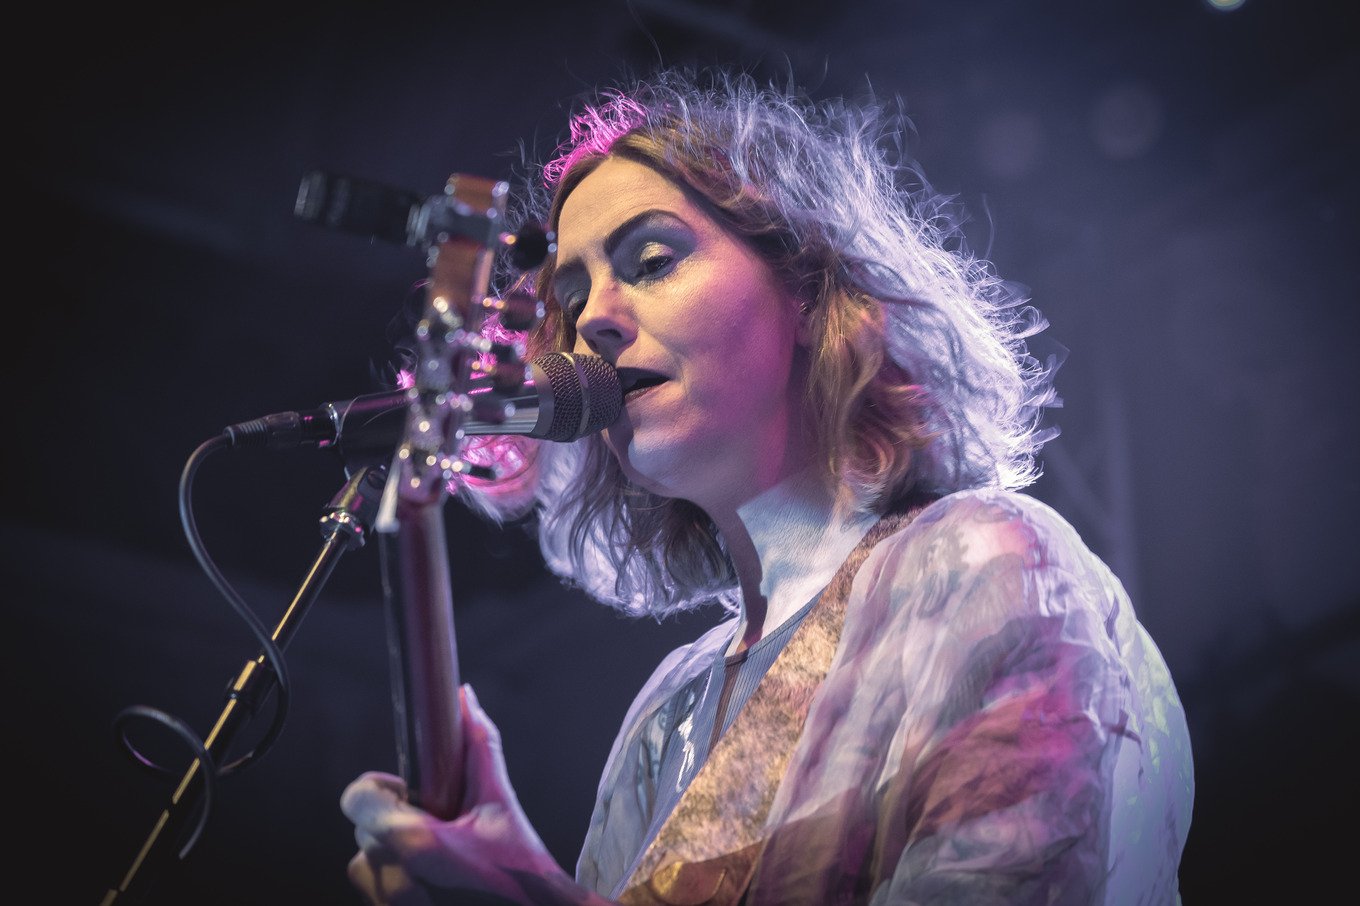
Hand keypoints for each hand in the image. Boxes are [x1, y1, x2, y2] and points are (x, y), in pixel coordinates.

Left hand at [341, 685, 572, 904]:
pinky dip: (393, 884)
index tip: (407, 793)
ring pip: (364, 866)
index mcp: (417, 843)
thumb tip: (465, 696)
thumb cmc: (519, 868)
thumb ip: (479, 746)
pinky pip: (374, 894)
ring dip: (390, 859)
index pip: (356, 798)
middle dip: (395, 824)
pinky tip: (428, 886)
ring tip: (433, 863)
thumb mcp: (500, 803)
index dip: (377, 789)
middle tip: (438, 830)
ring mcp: (393, 905)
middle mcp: (396, 878)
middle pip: (363, 830)